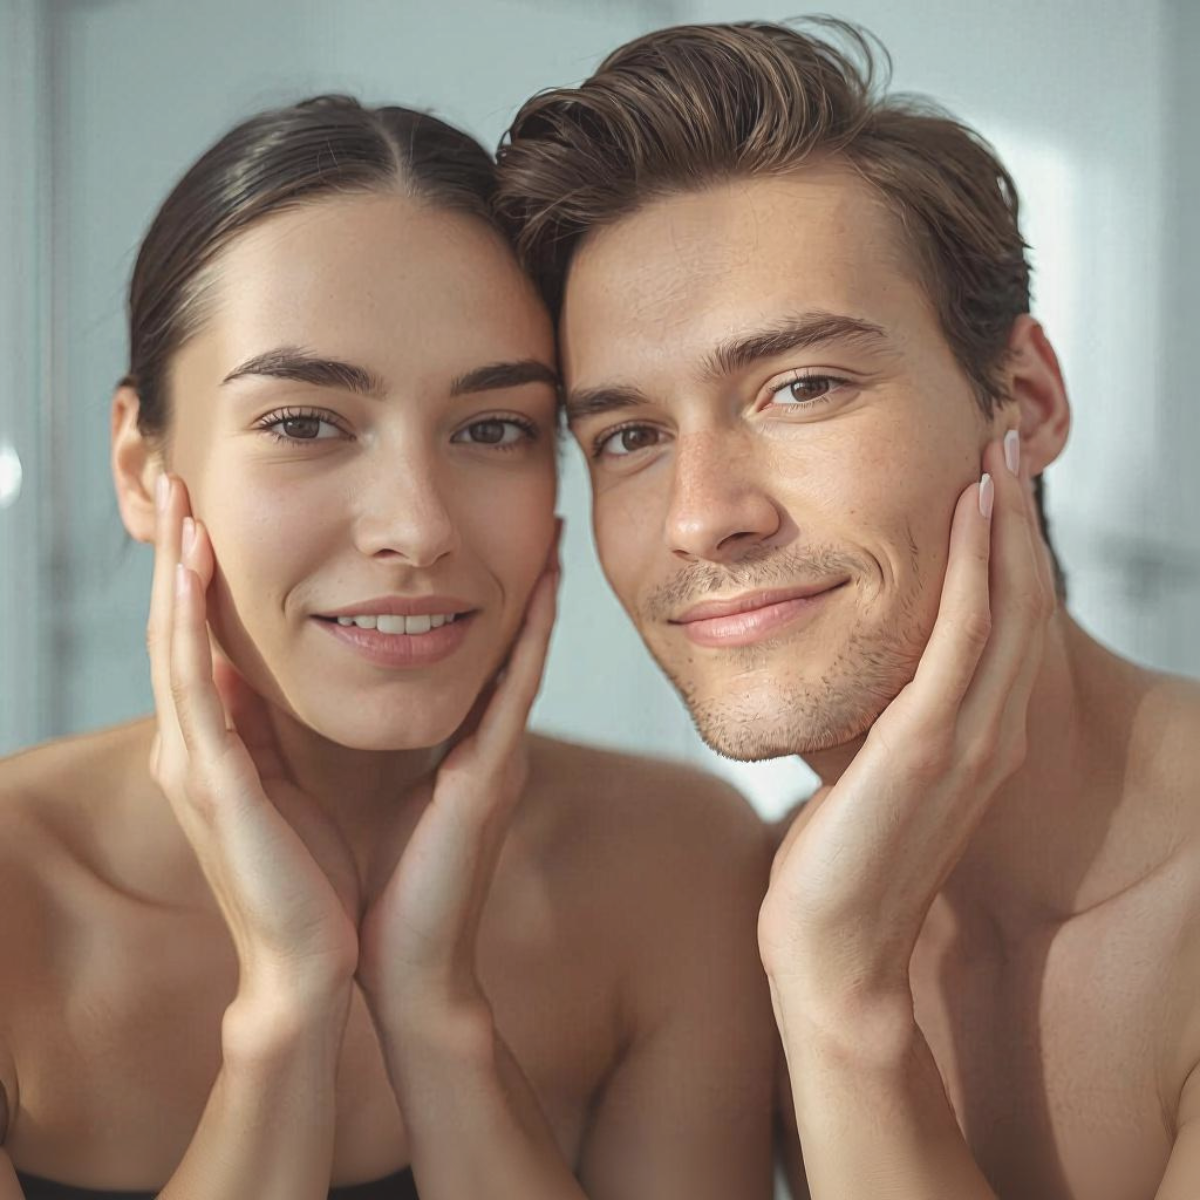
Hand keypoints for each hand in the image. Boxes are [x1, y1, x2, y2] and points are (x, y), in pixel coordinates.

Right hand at [148, 475, 359, 1006]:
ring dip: (175, 572)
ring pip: (172, 646)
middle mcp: (192, 749)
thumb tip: (266, 680)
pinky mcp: (214, 783)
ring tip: (179, 506)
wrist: (310, 964)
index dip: (195, 581)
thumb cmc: (309, 880)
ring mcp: (194, 765)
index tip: (204, 518)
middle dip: (176, 558)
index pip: (196, 646)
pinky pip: (194, 686)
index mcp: (216, 749)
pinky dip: (188, 625)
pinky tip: (193, 572)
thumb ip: (267, 736)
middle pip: (173, 632)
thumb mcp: (288, 789)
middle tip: (178, 486)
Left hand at [356, 539, 559, 1027]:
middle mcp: (490, 747)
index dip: (497, 604)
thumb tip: (331, 680)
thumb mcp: (370, 796)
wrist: (403, 969)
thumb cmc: (382, 891)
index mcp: (462, 751)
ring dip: (538, 594)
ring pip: (523, 658)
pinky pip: (514, 693)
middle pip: (514, 647)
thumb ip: (372, 743)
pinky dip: (531, 640)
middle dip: (529, 583)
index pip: (484, 662)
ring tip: (550, 531)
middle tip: (541, 516)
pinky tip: (540, 591)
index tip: (497, 545)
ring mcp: (498, 760)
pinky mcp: (490, 778)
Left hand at [759, 434, 1055, 1008]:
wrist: (831, 952)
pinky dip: (974, 571)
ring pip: (1002, 607)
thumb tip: (848, 674)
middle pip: (1016, 602)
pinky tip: (969, 513)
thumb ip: (874, 723)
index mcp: (973, 739)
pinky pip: (962, 638)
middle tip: (1002, 442)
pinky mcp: (928, 746)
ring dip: (1002, 526)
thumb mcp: (865, 778)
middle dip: (1011, 518)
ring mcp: (967, 739)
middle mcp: (988, 733)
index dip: (1002, 549)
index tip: (985, 482)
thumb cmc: (838, 869)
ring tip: (995, 454)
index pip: (998, 624)